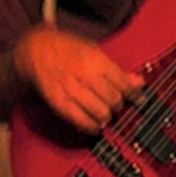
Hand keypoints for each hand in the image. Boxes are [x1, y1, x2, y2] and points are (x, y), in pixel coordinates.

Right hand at [12, 24, 136, 132]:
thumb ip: (117, 70)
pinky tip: (95, 124)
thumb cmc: (68, 49)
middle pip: (114, 101)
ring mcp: (71, 90)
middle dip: (119, 105)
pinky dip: (92, 127)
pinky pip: (81, 121)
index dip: (134, 94)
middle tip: (116, 103)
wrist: (36, 50)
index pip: (123, 84)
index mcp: (95, 61)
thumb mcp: (95, 51)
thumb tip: (138, 83)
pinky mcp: (59, 102)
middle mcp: (84, 75)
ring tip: (105, 113)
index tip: (136, 98)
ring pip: (101, 113)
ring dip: (107, 117)